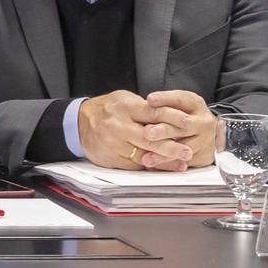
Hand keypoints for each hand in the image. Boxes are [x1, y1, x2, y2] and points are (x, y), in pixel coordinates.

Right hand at [77, 90, 193, 170]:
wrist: (78, 124)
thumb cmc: (106, 110)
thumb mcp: (124, 100)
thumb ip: (146, 108)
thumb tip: (172, 117)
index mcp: (124, 107)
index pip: (153, 112)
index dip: (173, 118)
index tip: (189, 122)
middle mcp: (118, 125)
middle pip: (150, 138)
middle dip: (172, 146)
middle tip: (188, 151)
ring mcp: (114, 143)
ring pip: (144, 154)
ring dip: (165, 160)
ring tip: (181, 162)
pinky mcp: (112, 158)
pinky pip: (135, 164)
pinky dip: (151, 167)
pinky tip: (163, 167)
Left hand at [142, 90, 220, 167]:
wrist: (210, 131)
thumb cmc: (186, 115)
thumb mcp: (179, 103)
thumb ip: (164, 103)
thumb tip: (149, 102)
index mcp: (195, 105)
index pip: (180, 99)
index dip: (165, 99)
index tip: (150, 100)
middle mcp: (203, 122)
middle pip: (183, 127)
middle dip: (164, 130)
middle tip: (148, 133)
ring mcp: (206, 140)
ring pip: (184, 148)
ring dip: (164, 155)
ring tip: (147, 158)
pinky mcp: (204, 156)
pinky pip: (185, 162)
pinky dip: (168, 165)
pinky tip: (155, 166)